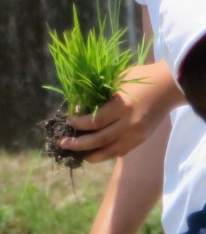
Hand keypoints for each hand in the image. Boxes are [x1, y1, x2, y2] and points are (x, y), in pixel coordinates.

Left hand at [60, 64, 177, 163]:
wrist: (170, 86)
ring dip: (91, 154)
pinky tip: (93, 155)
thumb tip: (79, 108)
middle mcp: (130, 123)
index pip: (94, 122)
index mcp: (123, 106)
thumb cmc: (141, 79)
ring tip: (77, 154)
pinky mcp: (142, 139)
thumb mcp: (118, 81)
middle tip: (63, 143)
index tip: (69, 120)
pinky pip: (121, 151)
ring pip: (110, 151)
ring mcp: (137, 134)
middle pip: (99, 139)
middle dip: (78, 144)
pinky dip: (106, 154)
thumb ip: (100, 95)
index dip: (78, 124)